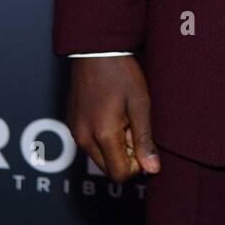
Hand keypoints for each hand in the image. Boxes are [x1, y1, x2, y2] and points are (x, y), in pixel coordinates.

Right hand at [67, 56, 160, 183]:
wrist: (96, 51)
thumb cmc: (121, 73)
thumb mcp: (140, 104)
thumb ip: (145, 139)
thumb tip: (152, 169)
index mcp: (102, 134)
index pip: (120, 174)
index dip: (136, 165)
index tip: (143, 141)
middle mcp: (84, 138)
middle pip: (108, 170)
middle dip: (125, 156)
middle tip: (133, 127)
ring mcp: (75, 132)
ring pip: (99, 158)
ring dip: (114, 148)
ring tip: (123, 119)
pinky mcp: (72, 124)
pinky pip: (90, 145)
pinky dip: (103, 139)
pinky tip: (112, 115)